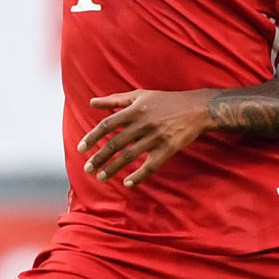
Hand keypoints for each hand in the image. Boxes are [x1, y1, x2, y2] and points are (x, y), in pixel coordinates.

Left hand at [77, 89, 214, 186]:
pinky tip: (128, 183)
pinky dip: (139, 175)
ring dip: (113, 168)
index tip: (81, 148)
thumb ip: (115, 100)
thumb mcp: (140, 95)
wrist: (197, 108)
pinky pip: (151, 165)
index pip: (107, 125)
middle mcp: (143, 124)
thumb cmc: (166, 101)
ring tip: (101, 177)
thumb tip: (92, 103)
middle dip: (99, 157)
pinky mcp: (168, 148)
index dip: (92, 137)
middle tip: (87, 169)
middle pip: (115, 143)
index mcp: (135, 110)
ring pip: (130, 156)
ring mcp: (156, 137)